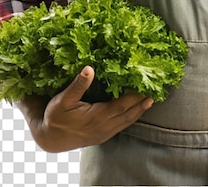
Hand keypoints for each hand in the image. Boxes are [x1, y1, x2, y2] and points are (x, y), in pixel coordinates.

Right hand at [21, 66, 153, 152]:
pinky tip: (138, 109)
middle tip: (157, 89)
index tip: (146, 84)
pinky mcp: (104, 135)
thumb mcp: (63, 99)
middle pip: (129, 114)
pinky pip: (122, 125)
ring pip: (128, 121)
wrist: (50, 139)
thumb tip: (89, 68)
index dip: (135, 96)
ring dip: (140, 110)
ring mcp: (105, 133)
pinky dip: (132, 117)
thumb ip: (77, 85)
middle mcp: (104, 127)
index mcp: (96, 117)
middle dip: (143, 102)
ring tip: (152, 99)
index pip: (122, 105)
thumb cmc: (55, 116)